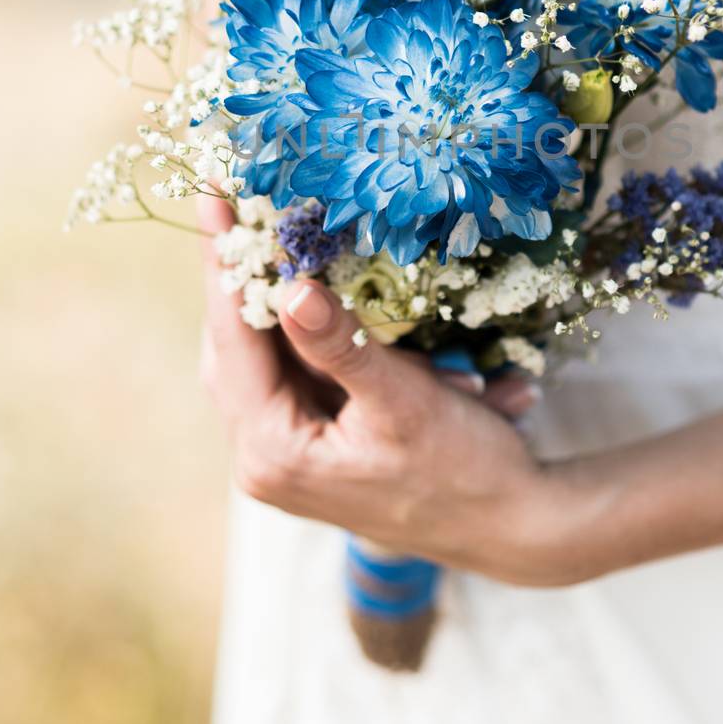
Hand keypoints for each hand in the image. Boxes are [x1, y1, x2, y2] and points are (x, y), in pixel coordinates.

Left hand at [198, 198, 588, 584]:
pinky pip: (292, 371)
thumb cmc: (464, 469)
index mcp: (274, 452)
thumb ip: (343, 348)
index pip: (233, 341)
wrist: (510, 526)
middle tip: (237, 203)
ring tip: (266, 233)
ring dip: (270, 301)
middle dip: (238, 277)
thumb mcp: (406, 402)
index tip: (212, 198)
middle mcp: (264, 459)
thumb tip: (291, 290)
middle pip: (233, 348)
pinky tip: (313, 287)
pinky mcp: (312, 444)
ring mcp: (286, 454)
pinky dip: (301, 330)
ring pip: (259, 357)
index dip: (223, 265)